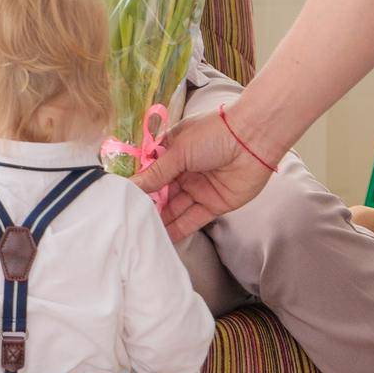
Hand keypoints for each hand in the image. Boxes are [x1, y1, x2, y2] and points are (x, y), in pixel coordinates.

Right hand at [133, 109, 273, 237]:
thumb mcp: (178, 150)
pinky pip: (192, 219)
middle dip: (147, 205)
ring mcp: (199, 188)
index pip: (151, 171)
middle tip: (127, 221)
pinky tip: (162, 238)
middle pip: (161, 192)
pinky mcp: (214, 204)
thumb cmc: (213, 134)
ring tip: (140, 233)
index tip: (120, 198)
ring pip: (175, 208)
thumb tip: (130, 186)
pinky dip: (178, 229)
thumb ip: (155, 173)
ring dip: (160, 220)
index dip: (138, 185)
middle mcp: (184, 170)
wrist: (253, 140)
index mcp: (174, 151)